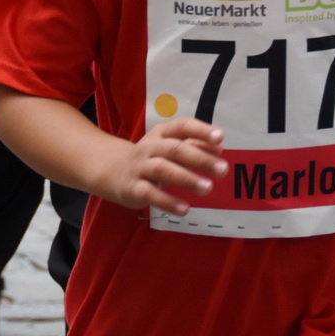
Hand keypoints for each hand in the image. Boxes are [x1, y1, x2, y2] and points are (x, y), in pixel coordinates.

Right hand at [103, 118, 225, 216]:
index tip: (220, 137)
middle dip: (200, 159)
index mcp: (161, 134)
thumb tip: (219, 147)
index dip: (200, 130)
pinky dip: (168, 202)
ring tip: (208, 188)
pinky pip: (150, 194)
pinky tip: (185, 209)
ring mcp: (140, 167)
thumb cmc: (150, 157)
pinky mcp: (134, 188)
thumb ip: (194, 145)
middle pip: (175, 149)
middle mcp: (150, 147)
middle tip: (223, 169)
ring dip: (186, 178)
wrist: (112, 170)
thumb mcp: (169, 147)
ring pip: (163, 169)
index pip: (181, 126)